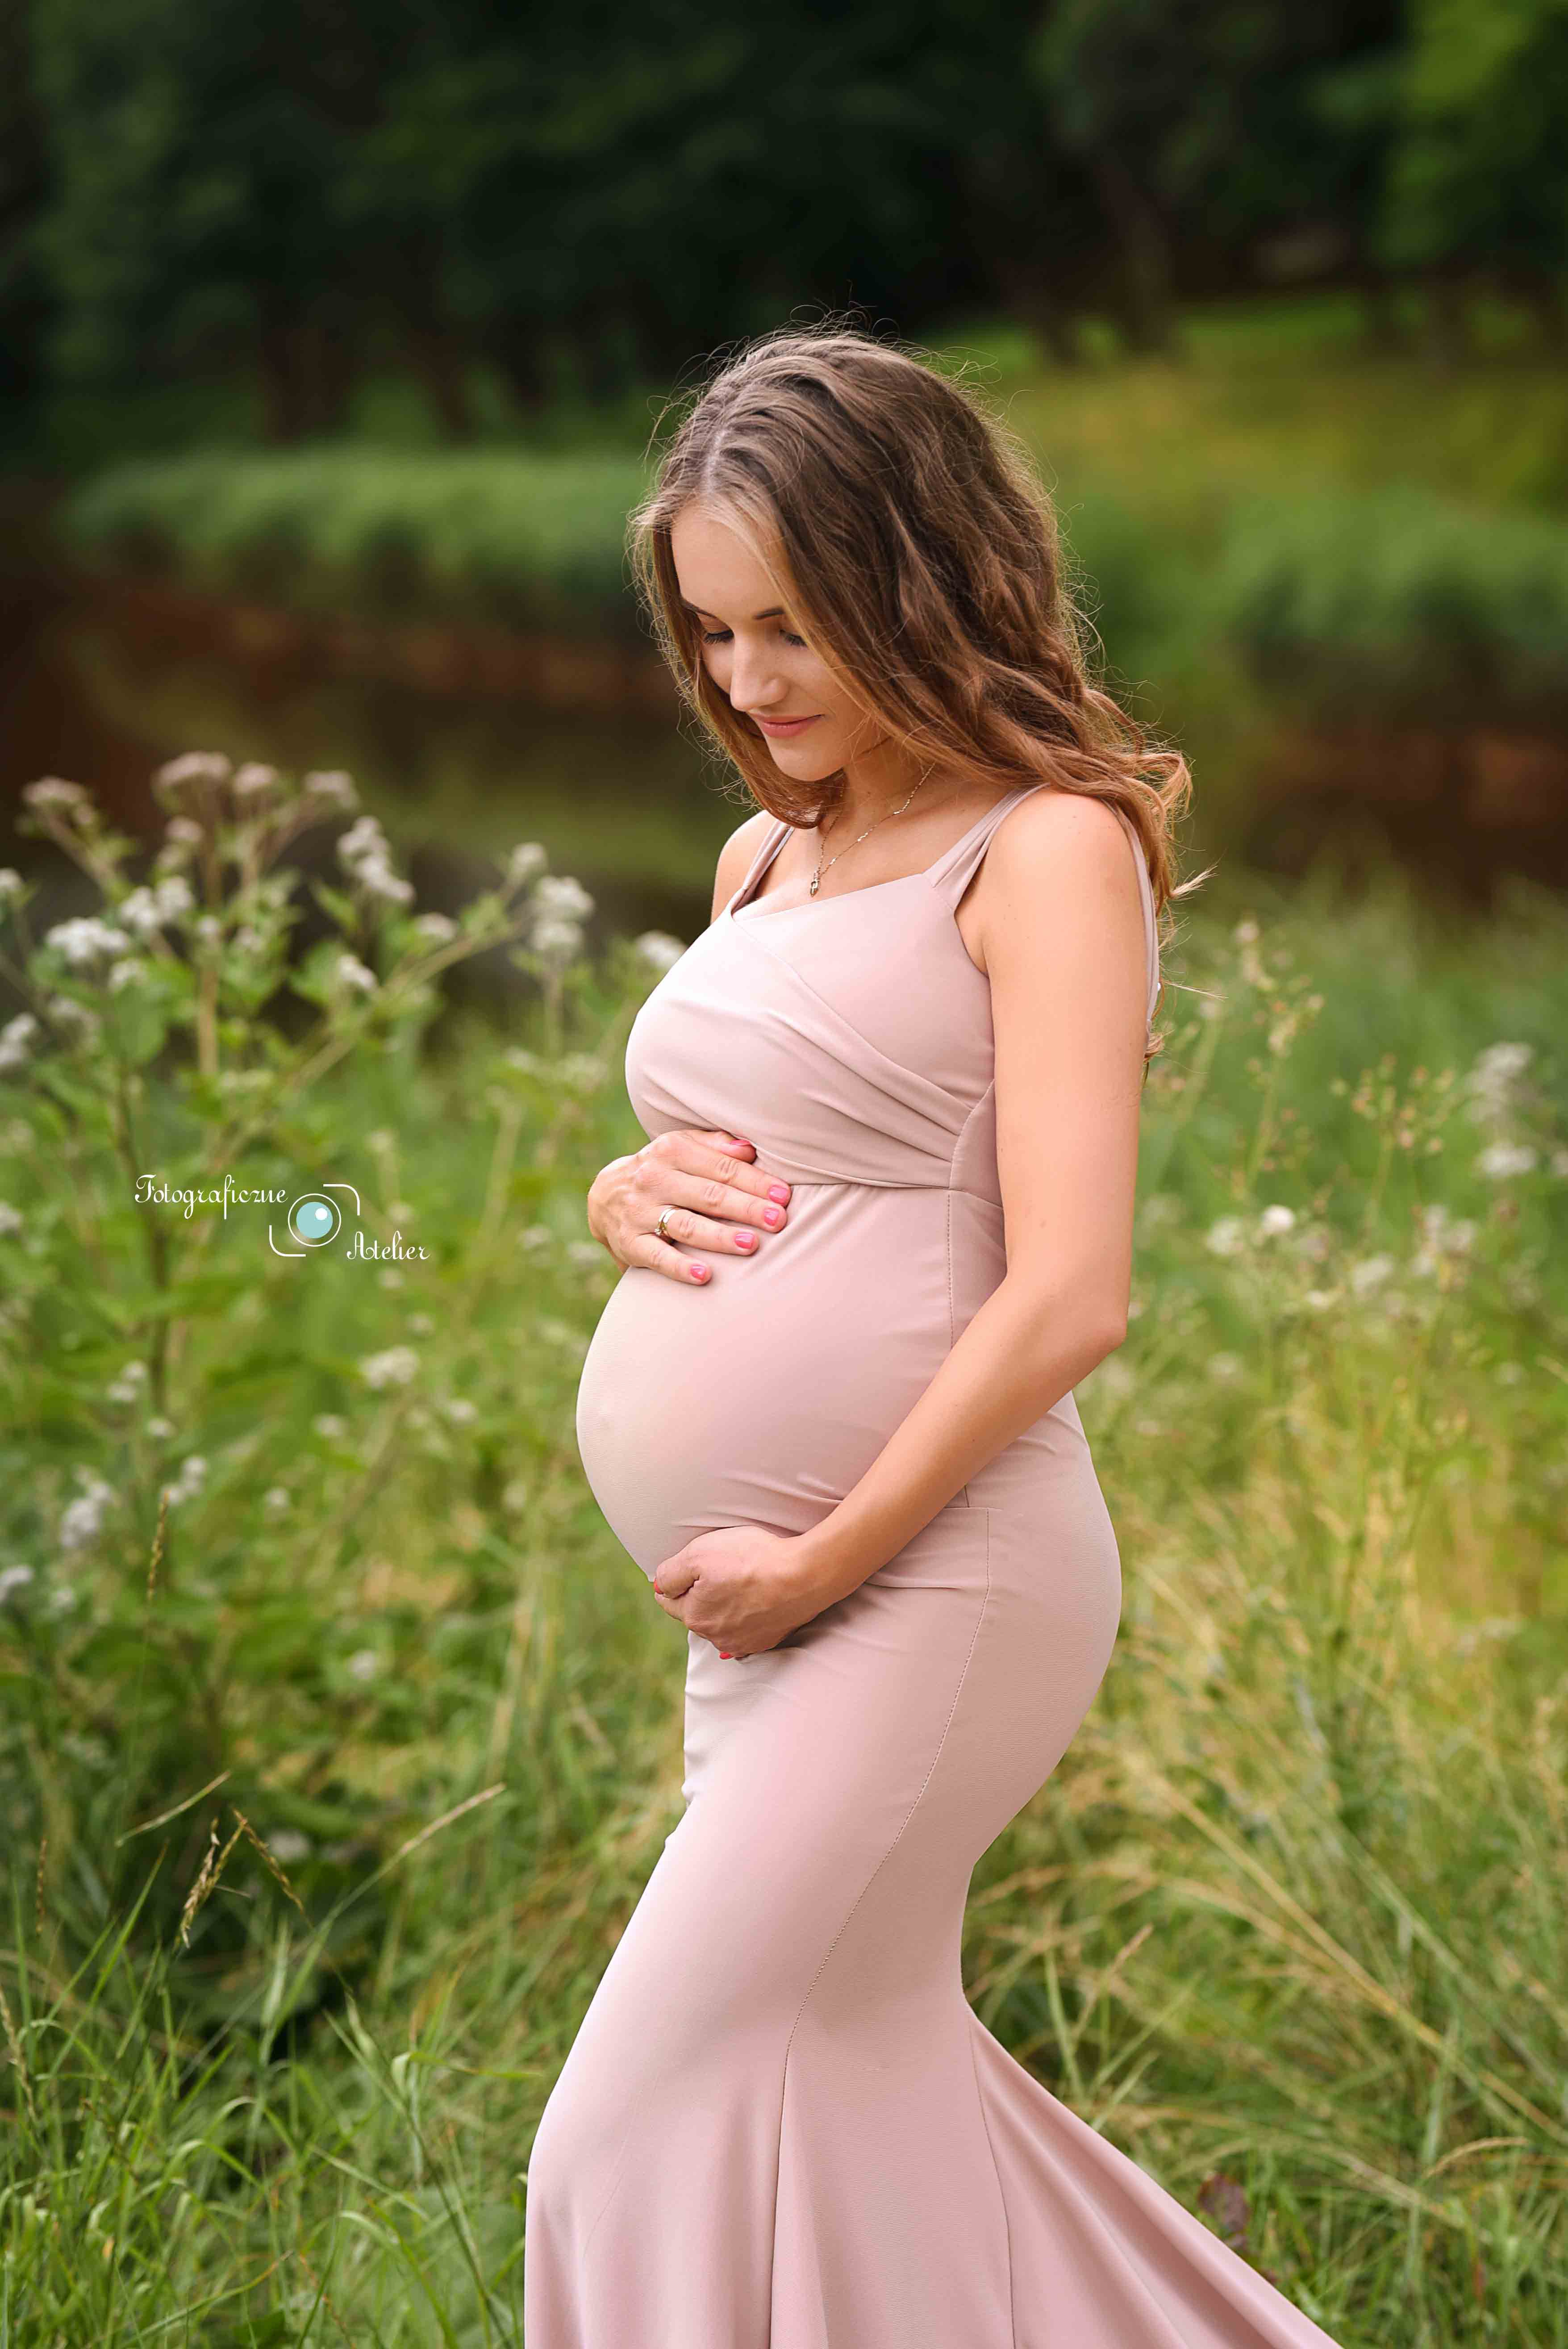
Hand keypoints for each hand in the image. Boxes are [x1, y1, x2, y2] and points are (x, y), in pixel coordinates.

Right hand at [586, 1128, 791, 1283]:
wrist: (603, 1196)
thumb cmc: (662, 1170)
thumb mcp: (681, 1146)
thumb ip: (716, 1145)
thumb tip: (749, 1148)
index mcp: (672, 1151)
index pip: (722, 1167)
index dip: (755, 1181)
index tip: (784, 1195)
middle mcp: (654, 1178)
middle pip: (709, 1195)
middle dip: (746, 1208)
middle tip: (779, 1220)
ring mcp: (640, 1212)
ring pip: (686, 1224)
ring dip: (720, 1236)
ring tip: (751, 1245)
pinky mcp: (630, 1242)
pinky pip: (657, 1256)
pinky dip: (680, 1267)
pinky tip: (704, 1275)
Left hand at [650, 1525, 825, 1657]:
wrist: (804, 1576)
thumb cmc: (751, 1559)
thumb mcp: (698, 1554)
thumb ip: (670, 1573)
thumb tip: (658, 1586)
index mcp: (694, 1616)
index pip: (668, 1600)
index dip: (675, 1579)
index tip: (688, 1566)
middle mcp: (715, 1637)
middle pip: (695, 1612)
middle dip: (699, 1594)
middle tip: (718, 1570)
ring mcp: (742, 1642)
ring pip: (720, 1622)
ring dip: (724, 1606)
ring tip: (741, 1582)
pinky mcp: (767, 1640)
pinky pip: (746, 1629)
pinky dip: (746, 1616)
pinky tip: (755, 1600)